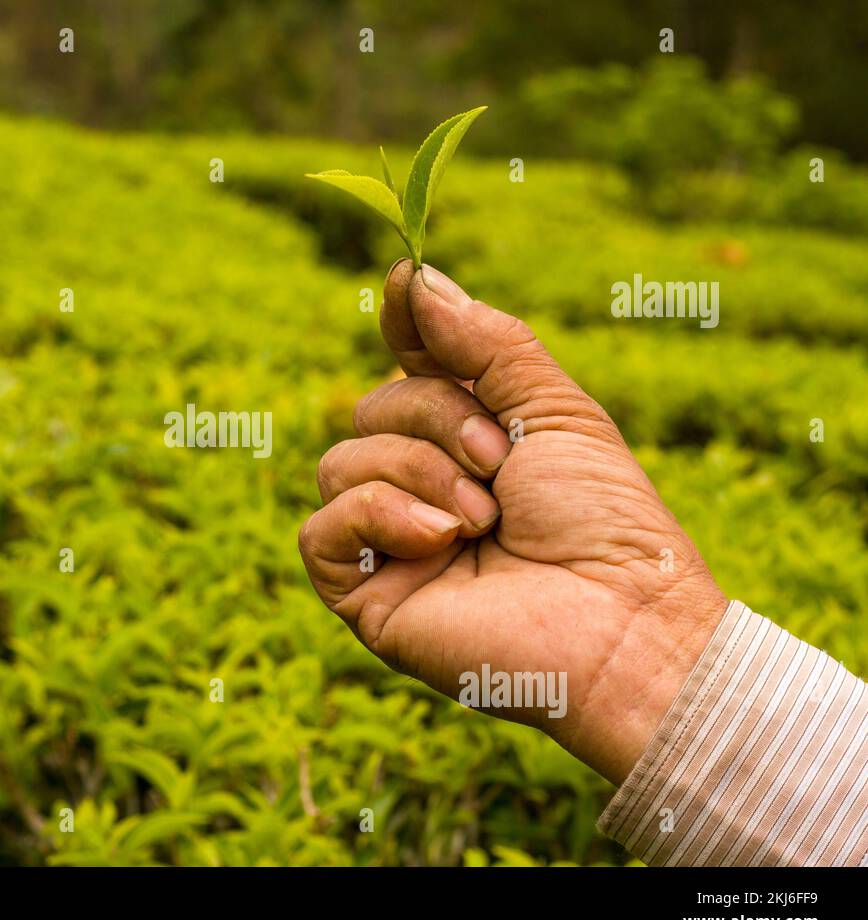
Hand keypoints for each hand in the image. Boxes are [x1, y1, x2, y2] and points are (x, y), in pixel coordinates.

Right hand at [298, 260, 727, 783]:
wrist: (622, 622)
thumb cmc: (604, 521)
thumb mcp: (551, 408)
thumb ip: (482, 342)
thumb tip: (410, 275)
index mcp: (466, 442)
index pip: (406, 369)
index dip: (402, 328)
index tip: (404, 285)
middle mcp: (420, 487)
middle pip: (371, 408)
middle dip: (435, 420)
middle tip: (500, 464)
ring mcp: (389, 543)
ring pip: (339, 462)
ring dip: (417, 474)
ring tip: (482, 521)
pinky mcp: (365, 596)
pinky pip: (320, 530)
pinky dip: (377, 517)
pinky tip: (439, 541)